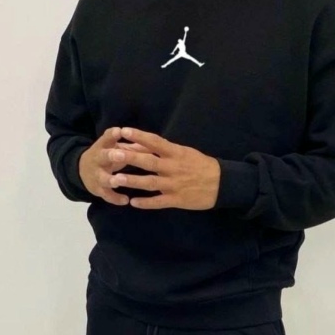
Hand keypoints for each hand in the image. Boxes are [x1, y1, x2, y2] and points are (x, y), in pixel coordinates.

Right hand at [78, 127, 131, 204]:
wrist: (84, 170)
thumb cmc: (108, 155)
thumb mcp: (116, 148)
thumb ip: (133, 146)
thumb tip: (155, 144)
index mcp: (103, 146)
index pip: (107, 138)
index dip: (112, 135)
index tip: (119, 131)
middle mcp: (98, 159)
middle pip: (103, 156)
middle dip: (111, 156)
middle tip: (119, 154)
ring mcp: (97, 175)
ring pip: (103, 178)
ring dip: (110, 179)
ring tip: (118, 181)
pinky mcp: (98, 189)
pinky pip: (106, 195)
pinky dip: (115, 198)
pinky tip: (126, 201)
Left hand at [106, 127, 221, 209]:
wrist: (221, 183)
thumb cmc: (200, 165)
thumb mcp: (184, 152)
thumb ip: (163, 150)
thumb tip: (140, 145)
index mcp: (176, 153)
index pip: (155, 142)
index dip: (139, 136)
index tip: (123, 131)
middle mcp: (173, 167)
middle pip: (149, 162)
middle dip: (130, 158)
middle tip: (112, 154)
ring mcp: (174, 185)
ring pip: (150, 183)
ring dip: (132, 181)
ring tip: (115, 180)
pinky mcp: (177, 200)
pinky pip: (158, 202)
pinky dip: (145, 203)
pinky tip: (132, 203)